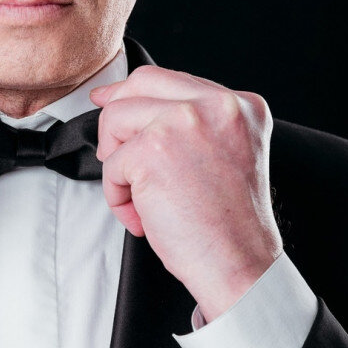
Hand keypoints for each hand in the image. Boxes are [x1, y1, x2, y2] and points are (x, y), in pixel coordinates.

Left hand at [90, 66, 282, 321]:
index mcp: (240, 105)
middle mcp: (216, 105)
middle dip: (115, 119)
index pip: (167, 79)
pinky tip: (144, 216)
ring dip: (117, 163)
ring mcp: (183, 122)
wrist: (241, 267)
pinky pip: (111, 164)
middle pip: (138, 84)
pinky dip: (117, 195)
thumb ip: (191, 122)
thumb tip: (126, 101)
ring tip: (141, 197)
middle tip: (112, 152)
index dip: (130, 91)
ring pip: (115, 119)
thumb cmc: (230, 223)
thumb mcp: (226, 152)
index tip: (106, 99)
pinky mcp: (152, 148)